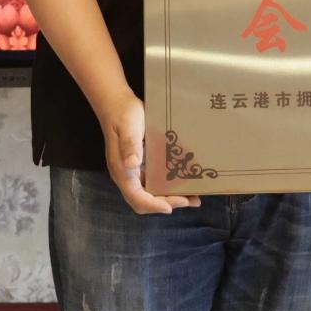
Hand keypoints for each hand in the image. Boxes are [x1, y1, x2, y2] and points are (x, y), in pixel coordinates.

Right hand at [97, 91, 196, 214]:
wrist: (118, 104)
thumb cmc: (123, 114)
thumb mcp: (128, 127)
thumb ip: (130, 145)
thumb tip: (132, 164)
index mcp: (122, 171)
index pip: (136, 197)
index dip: (153, 205)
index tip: (170, 206)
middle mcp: (127, 175)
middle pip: (145, 200)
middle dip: (167, 204)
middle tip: (191, 200)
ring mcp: (134, 172)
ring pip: (151, 194)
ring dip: (171, 198)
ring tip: (193, 197)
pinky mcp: (142, 166)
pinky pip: (155, 182)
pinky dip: (169, 186)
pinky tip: (185, 182)